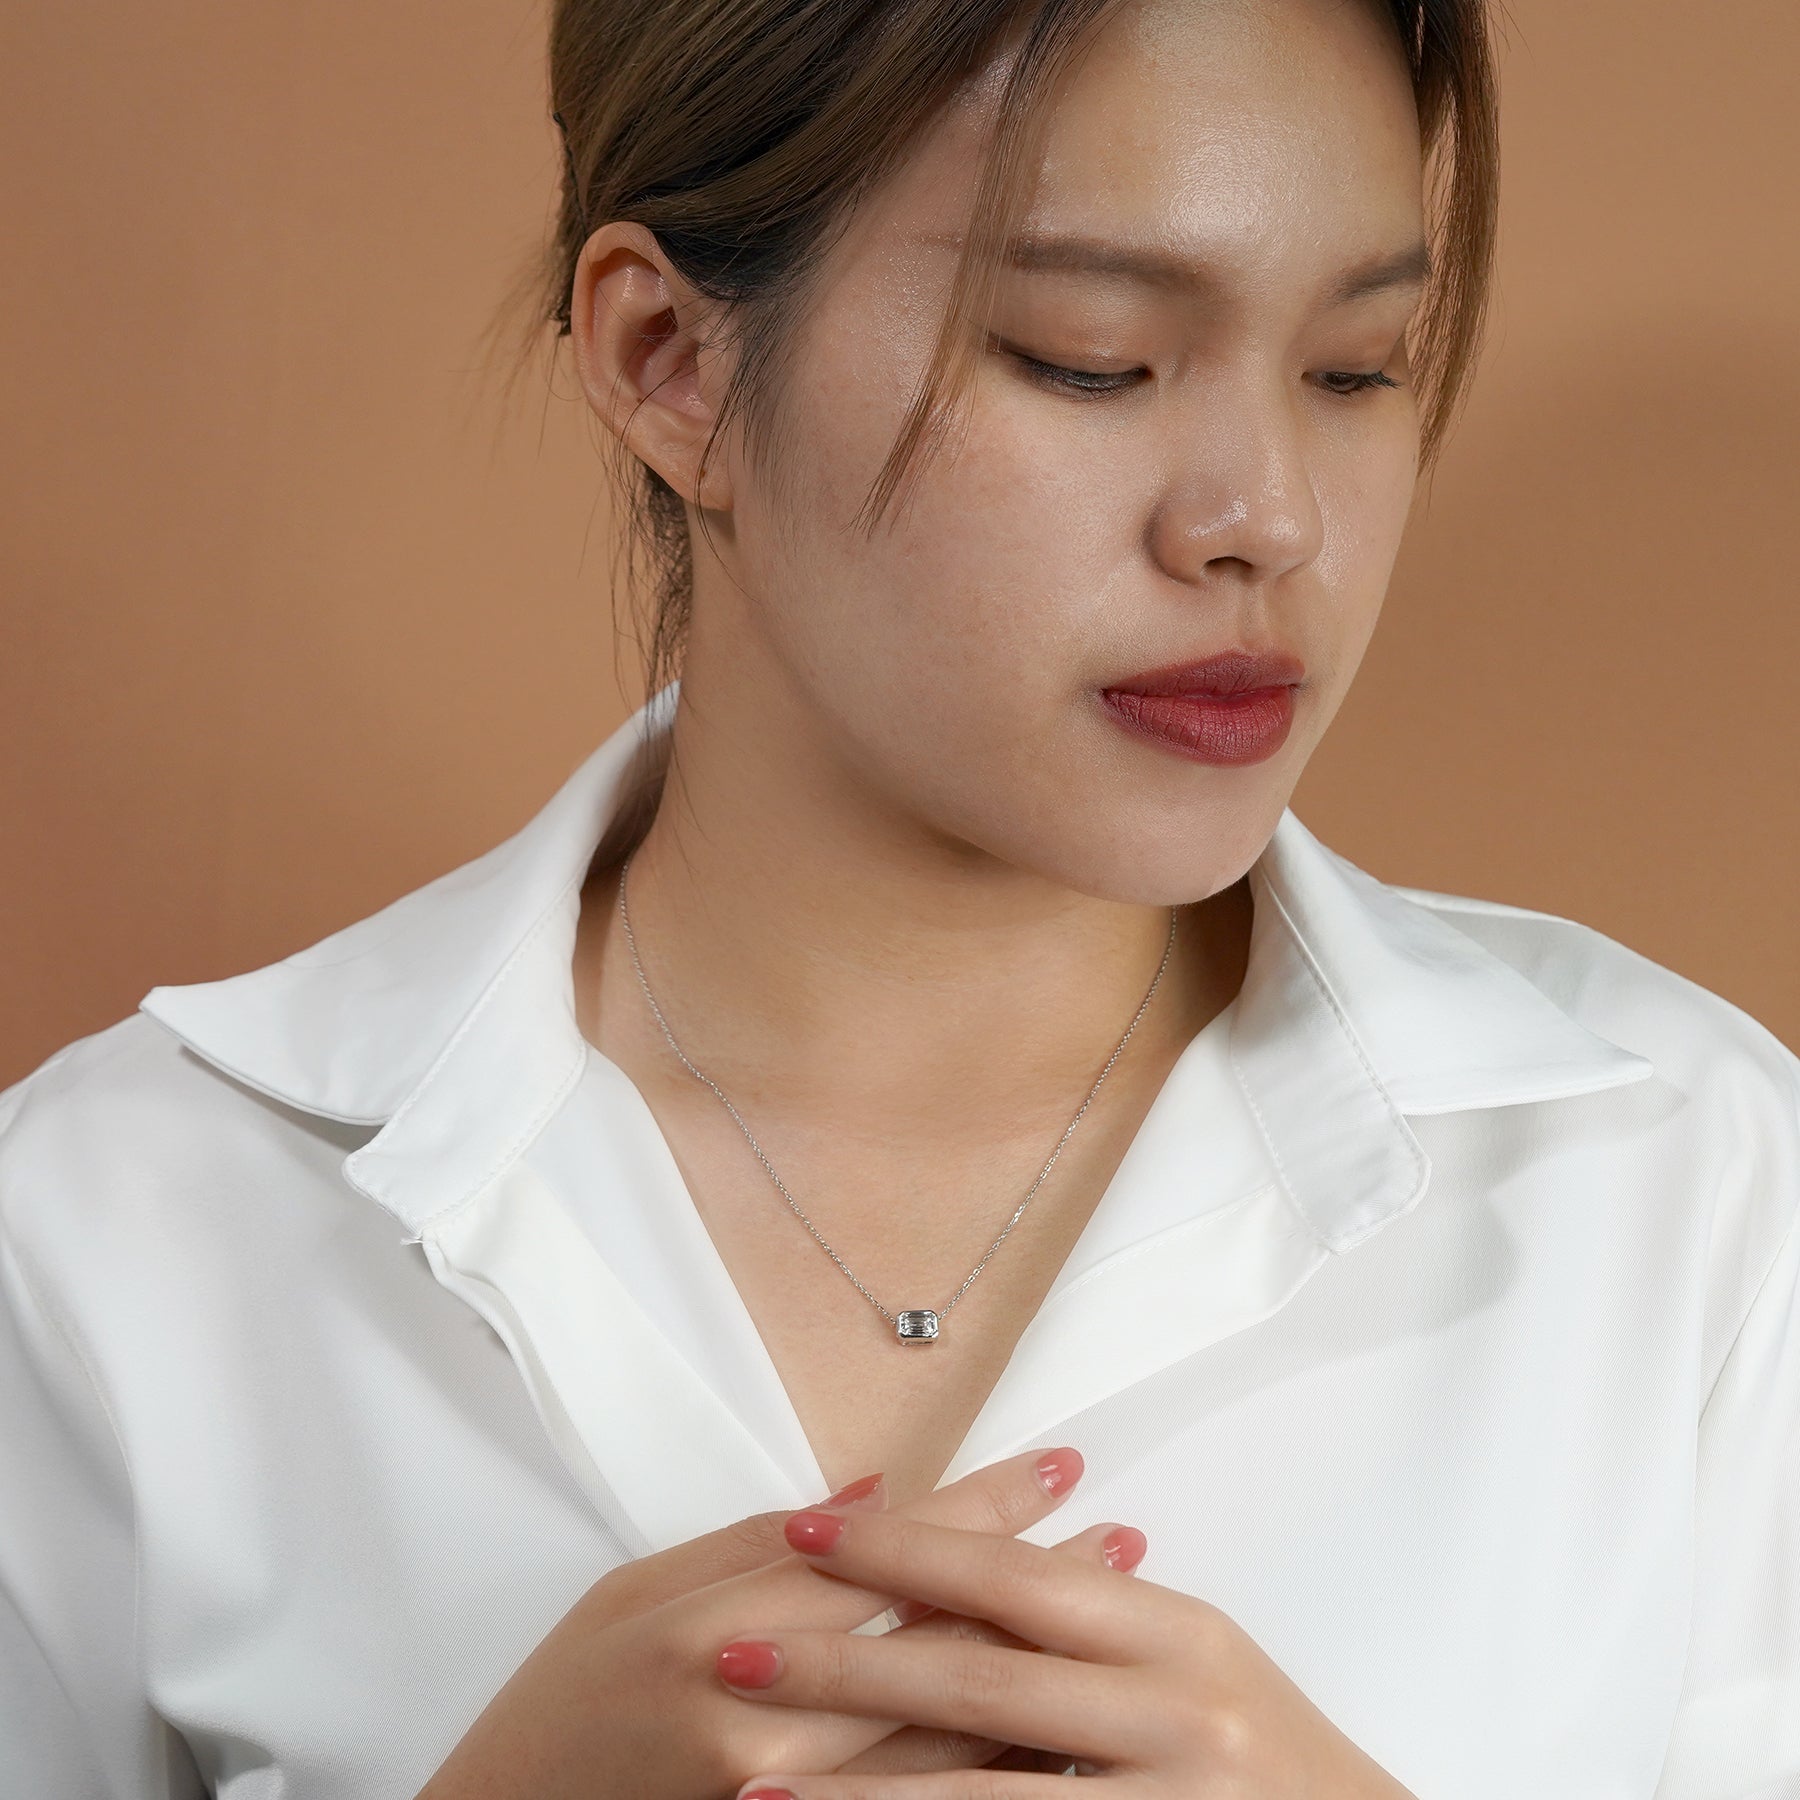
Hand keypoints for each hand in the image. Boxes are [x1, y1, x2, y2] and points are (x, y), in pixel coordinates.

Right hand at [414, 1444, 1132, 1798]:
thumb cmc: (566, 1702)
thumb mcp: (635, 1593)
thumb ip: (757, 1547)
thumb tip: (870, 1495)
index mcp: (720, 1628)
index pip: (884, 1554)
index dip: (978, 1506)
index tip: (1055, 1468)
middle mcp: (769, 1714)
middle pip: (936, 1641)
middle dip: (1036, 1581)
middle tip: (1120, 1533)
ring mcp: (790, 1793)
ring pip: (949, 1730)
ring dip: (1042, 1664)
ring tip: (1117, 1610)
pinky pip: (920, 1799)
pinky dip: (994, 1757)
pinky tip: (1054, 1724)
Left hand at [716, 1505, 1419, 1797]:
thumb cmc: (1268, 1757)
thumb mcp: (1195, 1661)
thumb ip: (1094, 1614)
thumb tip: (977, 1542)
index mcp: (1177, 1633)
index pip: (1014, 1576)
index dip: (904, 1549)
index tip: (804, 1531)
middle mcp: (1178, 1712)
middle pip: (981, 1679)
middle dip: (847, 1666)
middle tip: (732, 1653)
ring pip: (983, 1798)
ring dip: (858, 1794)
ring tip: (754, 1787)